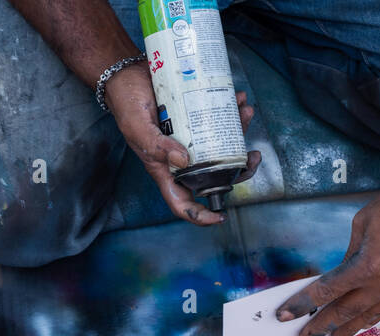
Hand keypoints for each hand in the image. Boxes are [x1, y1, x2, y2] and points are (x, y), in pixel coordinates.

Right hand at [105, 65, 260, 224]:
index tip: (220, 217)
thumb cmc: (126, 105)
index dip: (201, 215)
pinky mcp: (196, 118)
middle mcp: (182, 159)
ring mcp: (191, 139)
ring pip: (222, 146)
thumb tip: (184, 160)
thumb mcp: (139, 129)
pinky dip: (231, 110)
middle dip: (238, 169)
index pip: (182, 202)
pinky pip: (218, 120)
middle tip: (253, 156)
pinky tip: (238, 98)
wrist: (126, 75)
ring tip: (246, 112)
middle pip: (214, 175)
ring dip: (239, 131)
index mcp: (166, 170)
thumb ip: (158, 147)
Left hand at [277, 171, 379, 335]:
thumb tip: (344, 272)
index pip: (328, 291)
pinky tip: (363, 322)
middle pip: (345, 311)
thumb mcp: (363, 223)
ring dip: (348, 329)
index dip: (303, 304)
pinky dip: (371, 317)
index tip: (286, 314)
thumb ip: (350, 252)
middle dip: (321, 325)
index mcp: (368, 265)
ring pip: (369, 316)